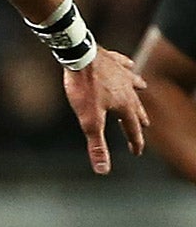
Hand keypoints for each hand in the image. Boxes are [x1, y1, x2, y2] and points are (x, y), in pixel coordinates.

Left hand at [62, 47, 148, 174]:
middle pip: (136, 107)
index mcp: (125, 106)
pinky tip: (128, 64)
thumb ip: (97, 146)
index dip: (135, 143)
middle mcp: (128, 90)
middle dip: (140, 118)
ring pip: (134, 83)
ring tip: (143, 89)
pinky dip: (127, 66)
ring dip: (138, 89)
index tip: (137, 152)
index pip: (133, 129)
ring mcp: (121, 73)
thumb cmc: (85, 89)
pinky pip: (124, 64)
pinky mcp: (112, 60)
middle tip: (145, 125)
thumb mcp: (89, 122)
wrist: (80, 56)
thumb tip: (103, 170)